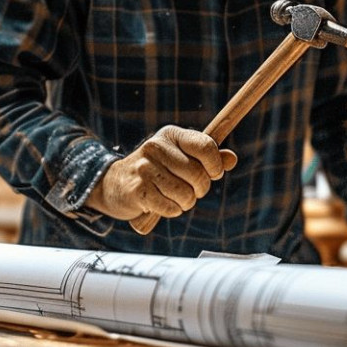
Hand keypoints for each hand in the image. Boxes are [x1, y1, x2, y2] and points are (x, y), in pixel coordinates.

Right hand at [87, 125, 237, 222]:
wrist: (114, 184)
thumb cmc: (156, 171)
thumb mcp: (181, 158)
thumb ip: (208, 157)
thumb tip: (232, 159)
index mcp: (171, 135)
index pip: (206, 146)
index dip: (216, 165)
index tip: (213, 174)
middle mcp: (156, 147)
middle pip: (198, 175)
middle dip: (200, 189)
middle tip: (189, 190)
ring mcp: (144, 168)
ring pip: (186, 195)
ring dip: (185, 203)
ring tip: (173, 197)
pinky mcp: (138, 190)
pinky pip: (171, 208)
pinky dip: (171, 211)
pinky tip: (160, 204)